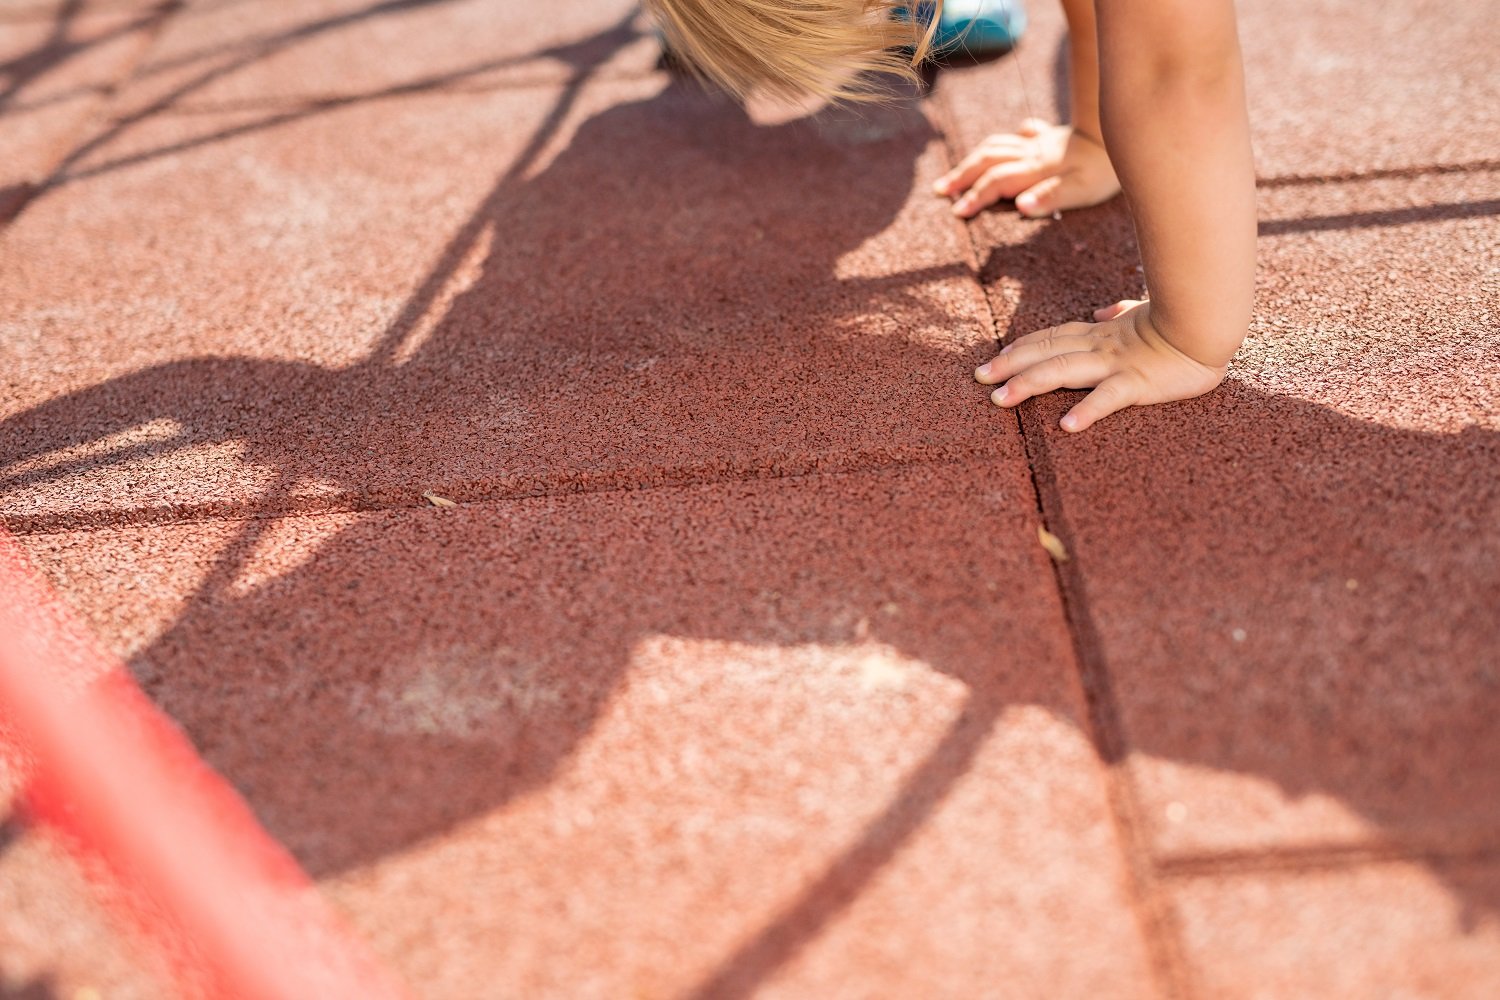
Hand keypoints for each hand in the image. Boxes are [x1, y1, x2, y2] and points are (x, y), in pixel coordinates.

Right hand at [933, 119, 1119, 218]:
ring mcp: (1039, 142)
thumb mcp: (1083, 190)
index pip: (996, 182)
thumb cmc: (1105, 170)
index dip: (975, 197)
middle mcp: (1031, 152)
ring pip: (996, 145)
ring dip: (973, 160)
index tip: (957, 212)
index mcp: (1035, 168)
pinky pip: (1021, 135)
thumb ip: (1051, 197)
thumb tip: (1021, 205)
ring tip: (957, 174)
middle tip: (941, 190)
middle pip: (987, 160)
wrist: (1124, 134)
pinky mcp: (1051, 136)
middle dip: (962, 175)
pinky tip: (1007, 145)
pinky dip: (1006, 142)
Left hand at [974, 300, 1228, 431]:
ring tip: (1001, 399)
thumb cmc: (1182, 319)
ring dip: (1029, 384)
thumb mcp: (1144, 314)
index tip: (993, 359)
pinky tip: (1066, 425)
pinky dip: (1086, 410)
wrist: (1212, 321)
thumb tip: (1102, 312)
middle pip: (1045, 353)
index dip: (1020, 347)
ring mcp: (1117, 364)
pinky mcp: (1139, 383)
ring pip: (1063, 371)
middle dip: (1009, 365)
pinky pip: (1108, 397)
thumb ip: (1120, 313)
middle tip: (978, 378)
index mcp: (1101, 334)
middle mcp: (1100, 347)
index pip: (1051, 337)